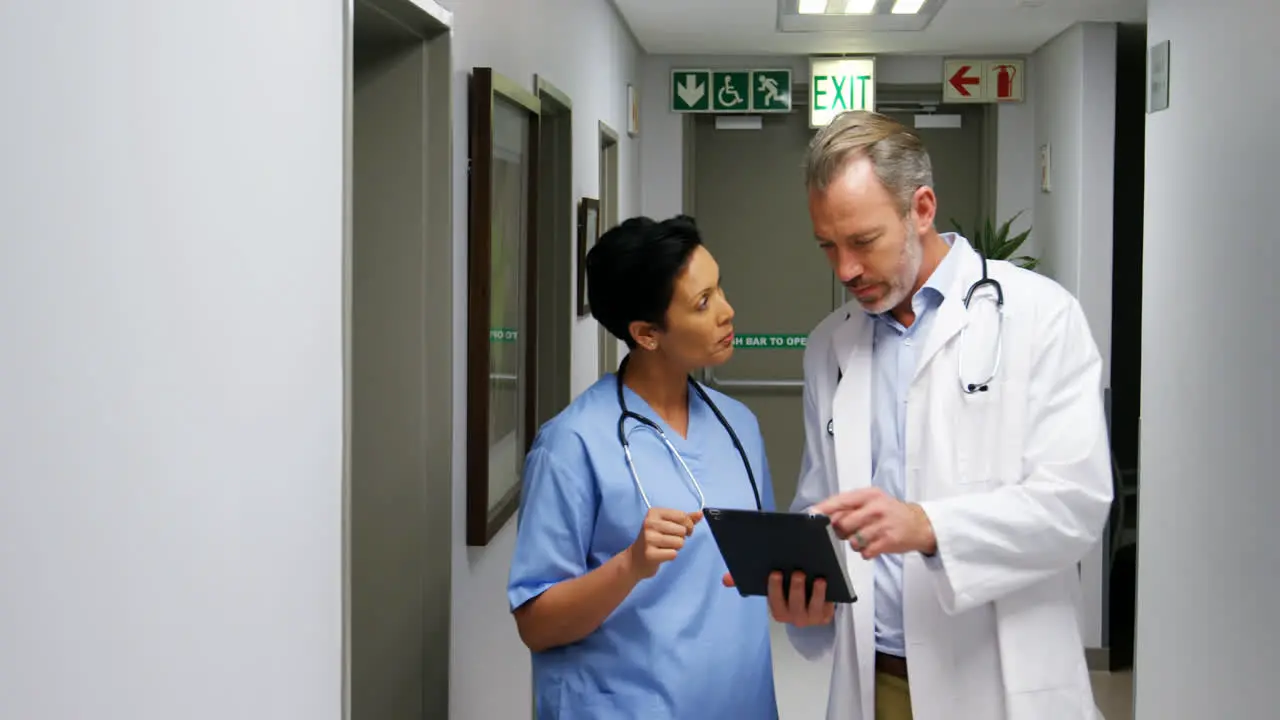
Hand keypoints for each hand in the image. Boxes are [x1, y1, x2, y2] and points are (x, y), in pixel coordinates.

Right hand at [626, 508, 701, 579]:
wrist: (635, 559)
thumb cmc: (654, 540)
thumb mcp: (667, 524)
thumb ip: (685, 519)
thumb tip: (700, 514)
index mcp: (654, 512)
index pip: (682, 516)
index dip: (688, 525)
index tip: (684, 531)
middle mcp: (650, 523)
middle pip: (682, 530)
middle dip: (680, 538)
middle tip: (669, 540)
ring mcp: (649, 539)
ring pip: (679, 543)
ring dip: (676, 547)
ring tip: (664, 547)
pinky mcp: (650, 554)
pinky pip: (673, 554)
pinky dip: (671, 556)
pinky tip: (661, 555)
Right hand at [722, 571, 834, 626]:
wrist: (812, 604)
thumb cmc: (787, 592)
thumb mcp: (771, 587)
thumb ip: (745, 582)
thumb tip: (725, 580)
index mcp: (778, 611)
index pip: (774, 601)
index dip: (774, 588)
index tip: (774, 572)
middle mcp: (794, 618)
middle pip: (795, 605)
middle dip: (796, 589)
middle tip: (797, 572)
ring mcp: (811, 618)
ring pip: (813, 607)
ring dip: (816, 594)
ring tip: (818, 579)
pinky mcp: (826, 615)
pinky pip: (828, 608)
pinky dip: (829, 597)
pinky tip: (829, 584)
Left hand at [811, 488, 936, 559]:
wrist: (919, 524)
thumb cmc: (890, 512)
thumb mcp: (873, 500)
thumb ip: (850, 506)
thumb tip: (824, 514)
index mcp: (869, 495)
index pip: (841, 501)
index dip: (824, 508)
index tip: (811, 514)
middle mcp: (875, 508)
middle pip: (843, 524)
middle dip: (841, 531)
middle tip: (850, 531)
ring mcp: (882, 525)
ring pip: (852, 540)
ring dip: (854, 543)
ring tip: (865, 537)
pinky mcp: (888, 541)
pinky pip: (865, 552)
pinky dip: (865, 552)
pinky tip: (873, 545)